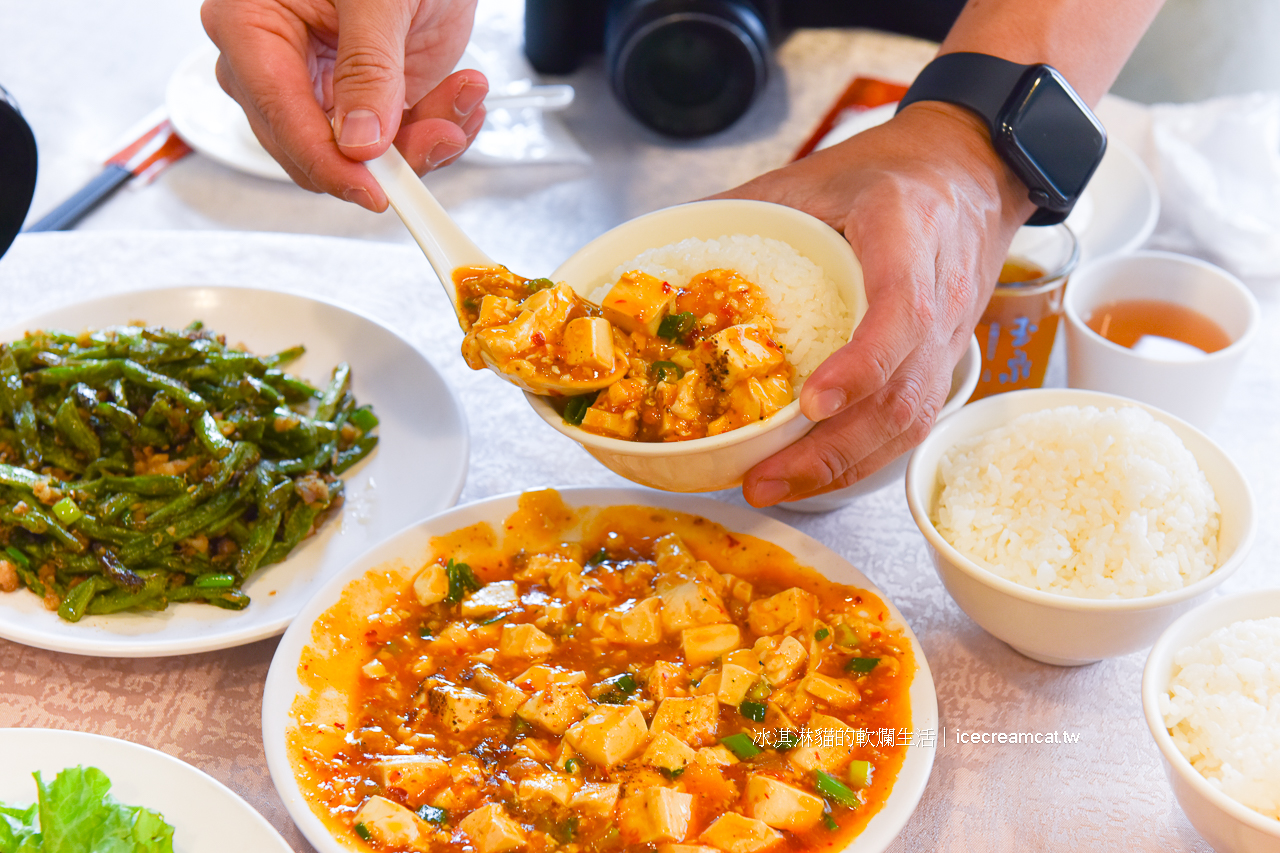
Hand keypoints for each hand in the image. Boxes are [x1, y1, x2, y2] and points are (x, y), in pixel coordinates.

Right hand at [201, 0, 485, 210]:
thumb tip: (359, 140)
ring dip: (426, 138)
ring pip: (362, 155)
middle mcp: (276, 63)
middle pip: (317, 149)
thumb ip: (368, 67)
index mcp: (251, 26)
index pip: (280, 117)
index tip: (373, 192)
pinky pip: (394, 140)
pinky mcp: (364, 96)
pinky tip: (462, 98)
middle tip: (444, 131)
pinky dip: (437, 127)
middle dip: (391, 152)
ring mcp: (321, 83)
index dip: (329, 165)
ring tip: (464, 94)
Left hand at [719, 104, 1035, 505]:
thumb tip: (664, 233)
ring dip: (842, 468)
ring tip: (774, 488)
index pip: (902, 313)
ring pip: (910, 420)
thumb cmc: (893, 170)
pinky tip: (811, 476)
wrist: (971, 168)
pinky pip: (910, 422)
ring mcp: (949, 337)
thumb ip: (748, 204)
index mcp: (908, 235)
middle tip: (763, 479)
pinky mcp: (942, 362)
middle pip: (902, 393)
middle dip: (832, 450)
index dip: (862, 366)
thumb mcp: (818, 172)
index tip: (811, 404)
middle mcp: (940, 296)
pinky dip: (860, 458)